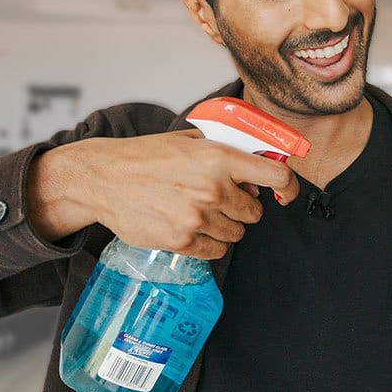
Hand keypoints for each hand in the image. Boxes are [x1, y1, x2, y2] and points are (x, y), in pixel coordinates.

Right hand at [29, 130, 299, 258]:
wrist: (103, 178)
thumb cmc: (145, 156)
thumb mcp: (189, 141)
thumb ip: (224, 153)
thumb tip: (255, 169)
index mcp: (219, 158)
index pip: (276, 176)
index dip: (288, 186)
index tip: (285, 193)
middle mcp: (213, 188)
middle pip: (255, 212)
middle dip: (243, 207)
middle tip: (221, 200)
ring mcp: (198, 217)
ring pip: (236, 233)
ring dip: (225, 226)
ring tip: (200, 212)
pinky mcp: (182, 241)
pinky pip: (217, 250)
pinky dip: (210, 243)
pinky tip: (191, 227)